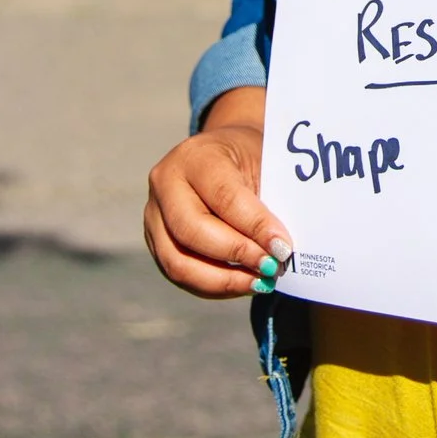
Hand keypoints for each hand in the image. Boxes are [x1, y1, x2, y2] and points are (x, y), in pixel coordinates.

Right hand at [144, 86, 293, 298]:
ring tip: (261, 281)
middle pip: (191, 231)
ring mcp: (154, 215)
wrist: (225, 152)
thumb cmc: (250, 158)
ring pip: (178, 261)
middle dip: (236, 255)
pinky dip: (215, 285)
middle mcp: (165, 184)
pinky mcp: (155, 241)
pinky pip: (180, 274)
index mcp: (195, 156)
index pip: (223, 196)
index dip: (254, 227)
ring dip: (224, 280)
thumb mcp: (265, 163)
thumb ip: (270, 202)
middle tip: (272, 267)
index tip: (283, 247)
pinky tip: (244, 282)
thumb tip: (279, 249)